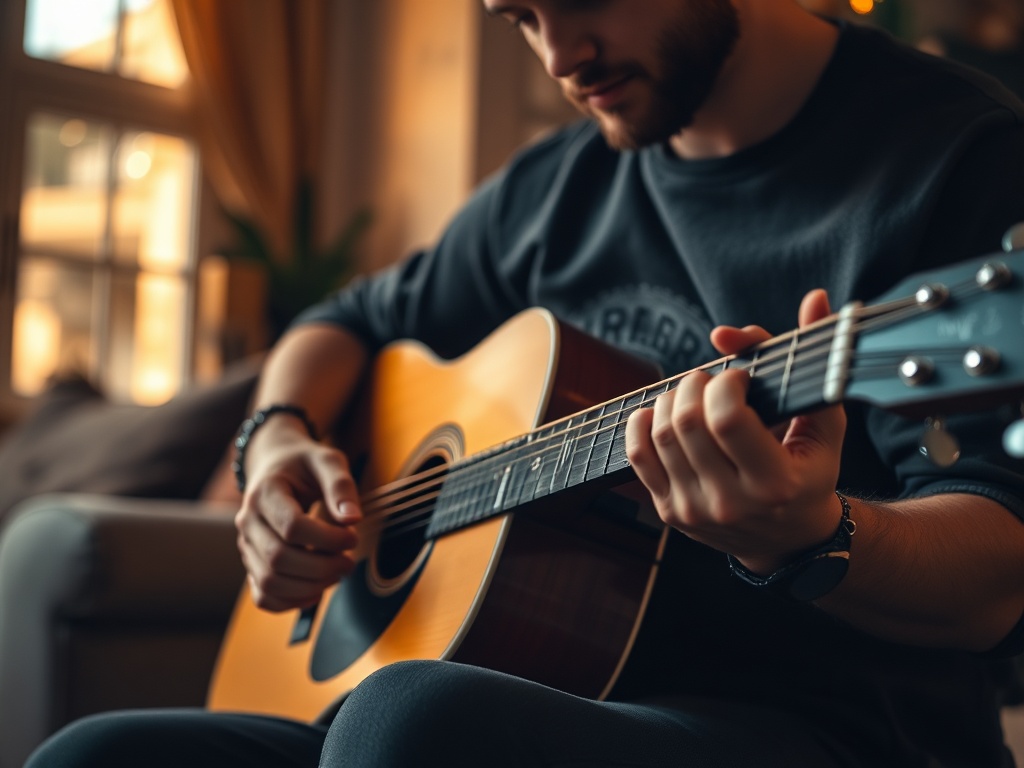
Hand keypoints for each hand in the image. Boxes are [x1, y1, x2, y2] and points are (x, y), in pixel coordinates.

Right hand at [234, 416, 362, 611]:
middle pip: (279, 559)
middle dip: (322, 567)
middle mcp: (248, 521)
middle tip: (349, 561)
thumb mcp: (327, 461)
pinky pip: (264, 596)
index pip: (292, 527)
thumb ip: (341, 486)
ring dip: (309, 587)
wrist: (275, 465)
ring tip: (336, 573)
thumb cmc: (304, 464)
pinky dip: (291, 601)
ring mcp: (246, 545)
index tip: (352, 536)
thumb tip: (353, 519)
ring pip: (270, 583)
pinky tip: (316, 589)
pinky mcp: (252, 563)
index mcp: (265, 492)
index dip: (328, 539)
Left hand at [624, 290, 846, 572]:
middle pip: (688, 423)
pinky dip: (643, 422)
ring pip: (661, 435)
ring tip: (693, 392)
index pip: (727, 419)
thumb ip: (816, 361)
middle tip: (710, 379)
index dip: (725, 383)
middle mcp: (731, 503)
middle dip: (695, 384)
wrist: (788, 538)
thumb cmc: (810, 470)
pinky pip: (638, 456)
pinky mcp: (669, 512)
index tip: (737, 377)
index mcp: (774, 483)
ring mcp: (695, 510)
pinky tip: (662, 410)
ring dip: (671, 398)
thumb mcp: (823, 421)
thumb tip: (814, 299)